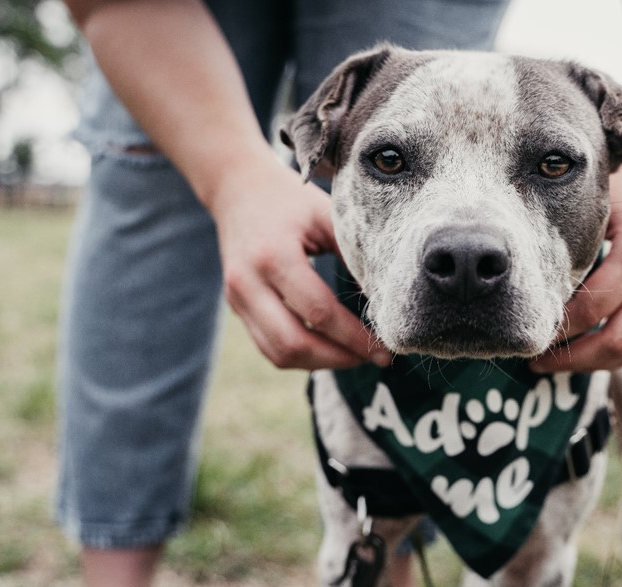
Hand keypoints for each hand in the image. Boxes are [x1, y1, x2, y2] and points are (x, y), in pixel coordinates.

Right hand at [213, 157, 392, 369]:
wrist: (237, 189)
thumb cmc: (290, 200)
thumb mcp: (326, 216)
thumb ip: (353, 255)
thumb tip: (385, 300)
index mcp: (274, 256)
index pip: (320, 312)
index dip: (354, 337)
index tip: (385, 347)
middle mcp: (248, 283)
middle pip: (294, 344)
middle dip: (339, 358)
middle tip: (374, 357)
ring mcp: (237, 299)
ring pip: (278, 354)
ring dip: (320, 363)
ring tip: (354, 356)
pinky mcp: (237, 307)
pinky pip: (268, 346)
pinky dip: (300, 355)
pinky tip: (329, 348)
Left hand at [531, 157, 621, 372]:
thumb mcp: (600, 202)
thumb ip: (571, 241)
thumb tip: (525, 279)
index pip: (594, 310)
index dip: (561, 329)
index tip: (530, 333)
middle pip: (618, 340)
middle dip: (574, 358)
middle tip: (537, 360)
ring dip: (596, 363)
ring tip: (557, 362)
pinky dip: (617, 352)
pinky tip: (587, 350)